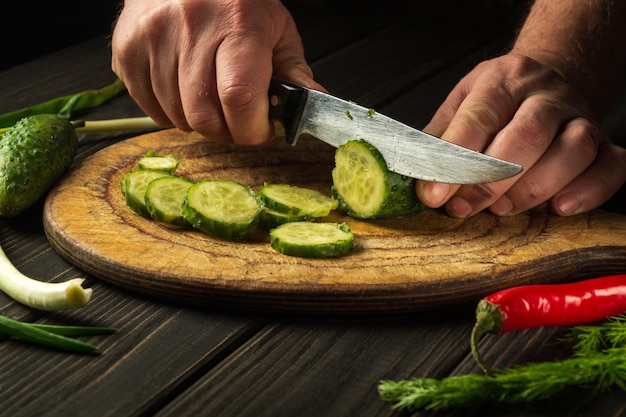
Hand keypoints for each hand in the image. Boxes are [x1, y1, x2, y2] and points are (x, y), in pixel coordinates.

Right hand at [111, 0, 322, 144]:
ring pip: (177, 118)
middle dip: (227, 132)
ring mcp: (151, 39)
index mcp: (237, 23)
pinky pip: (151, 111)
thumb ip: (294, 71)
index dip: (253, 128)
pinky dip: (172, 113)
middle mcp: (190, 28)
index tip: (261, 129)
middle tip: (237, 119)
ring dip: (200, 122)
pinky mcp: (126, 51)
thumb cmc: (236, 3)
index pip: (240, 97)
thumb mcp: (275, 29)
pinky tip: (184, 90)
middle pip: (204, 117)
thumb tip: (312, 105)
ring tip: (211, 96)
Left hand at [415, 53, 625, 216]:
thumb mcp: (460, 103)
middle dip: (490, 181)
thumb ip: (440, 137)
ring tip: (502, 208)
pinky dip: (590, 190)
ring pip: (573, 150)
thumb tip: (416, 176)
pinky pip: (612, 164)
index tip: (432, 194)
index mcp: (502, 80)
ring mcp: (579, 116)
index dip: (454, 161)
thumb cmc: (496, 100)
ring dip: (533, 189)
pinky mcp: (604, 141)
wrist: (545, 80)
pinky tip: (561, 208)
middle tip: (463, 207)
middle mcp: (545, 94)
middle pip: (527, 135)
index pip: (479, 117)